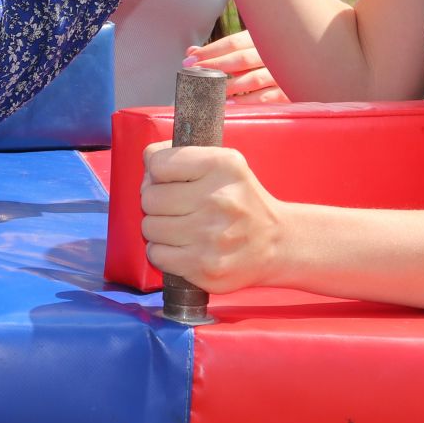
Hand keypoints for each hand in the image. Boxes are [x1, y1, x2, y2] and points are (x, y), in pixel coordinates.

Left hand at [141, 141, 286, 292]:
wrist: (276, 243)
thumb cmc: (242, 201)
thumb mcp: (224, 163)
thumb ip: (182, 155)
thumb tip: (147, 158)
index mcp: (222, 166)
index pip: (158, 163)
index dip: (157, 172)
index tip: (170, 180)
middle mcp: (218, 200)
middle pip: (150, 197)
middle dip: (157, 202)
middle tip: (176, 207)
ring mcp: (211, 236)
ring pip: (149, 227)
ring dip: (159, 228)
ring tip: (181, 227)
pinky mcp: (205, 267)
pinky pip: (157, 254)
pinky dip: (163, 251)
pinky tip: (182, 246)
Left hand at [186, 30, 286, 102]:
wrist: (307, 70)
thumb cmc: (268, 60)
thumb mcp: (247, 51)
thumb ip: (220, 52)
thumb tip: (191, 52)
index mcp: (263, 39)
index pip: (233, 42)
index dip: (210, 51)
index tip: (190, 59)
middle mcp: (273, 54)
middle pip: (241, 59)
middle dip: (214, 66)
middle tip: (194, 73)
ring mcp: (281, 73)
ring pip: (253, 79)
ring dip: (229, 86)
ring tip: (209, 90)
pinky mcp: (287, 92)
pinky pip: (265, 97)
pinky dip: (247, 101)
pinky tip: (230, 105)